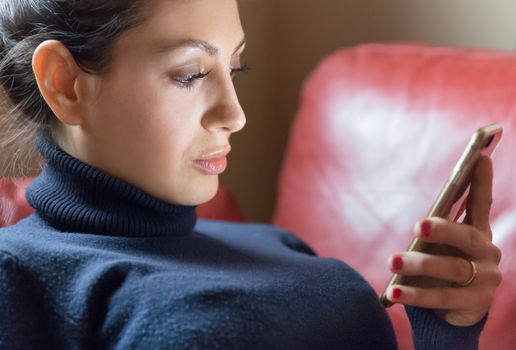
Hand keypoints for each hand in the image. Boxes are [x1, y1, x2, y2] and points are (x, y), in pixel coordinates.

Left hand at [386, 156, 502, 325]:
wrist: (451, 314)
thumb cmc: (440, 271)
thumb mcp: (439, 248)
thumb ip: (436, 232)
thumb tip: (422, 223)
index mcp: (477, 234)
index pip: (481, 204)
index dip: (481, 183)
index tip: (482, 158)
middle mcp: (487, 253)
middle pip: (466, 236)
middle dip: (442, 230)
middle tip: (418, 225)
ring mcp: (485, 279)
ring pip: (451, 268)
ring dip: (419, 265)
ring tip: (392, 261)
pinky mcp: (476, 303)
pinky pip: (442, 297)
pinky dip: (415, 295)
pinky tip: (393, 292)